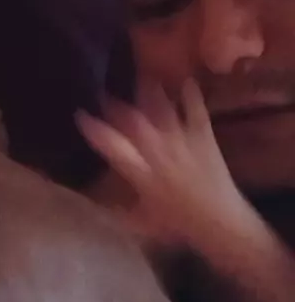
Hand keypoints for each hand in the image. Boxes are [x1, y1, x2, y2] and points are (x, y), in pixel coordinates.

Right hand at [77, 80, 242, 250]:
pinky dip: (190, 95)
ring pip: (163, 110)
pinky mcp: (204, 137)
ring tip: (139, 75)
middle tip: (104, 91)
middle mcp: (160, 153)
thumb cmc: (178, 226)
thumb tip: (90, 201)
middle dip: (117, 104)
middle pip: (135, 121)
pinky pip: (196, 110)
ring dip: (150, 92)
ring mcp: (183, 142)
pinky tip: (185, 80)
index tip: (80, 114)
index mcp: (142, 175)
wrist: (221, 224)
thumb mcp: (140, 223)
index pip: (113, 147)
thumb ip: (115, 211)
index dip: (94, 129)